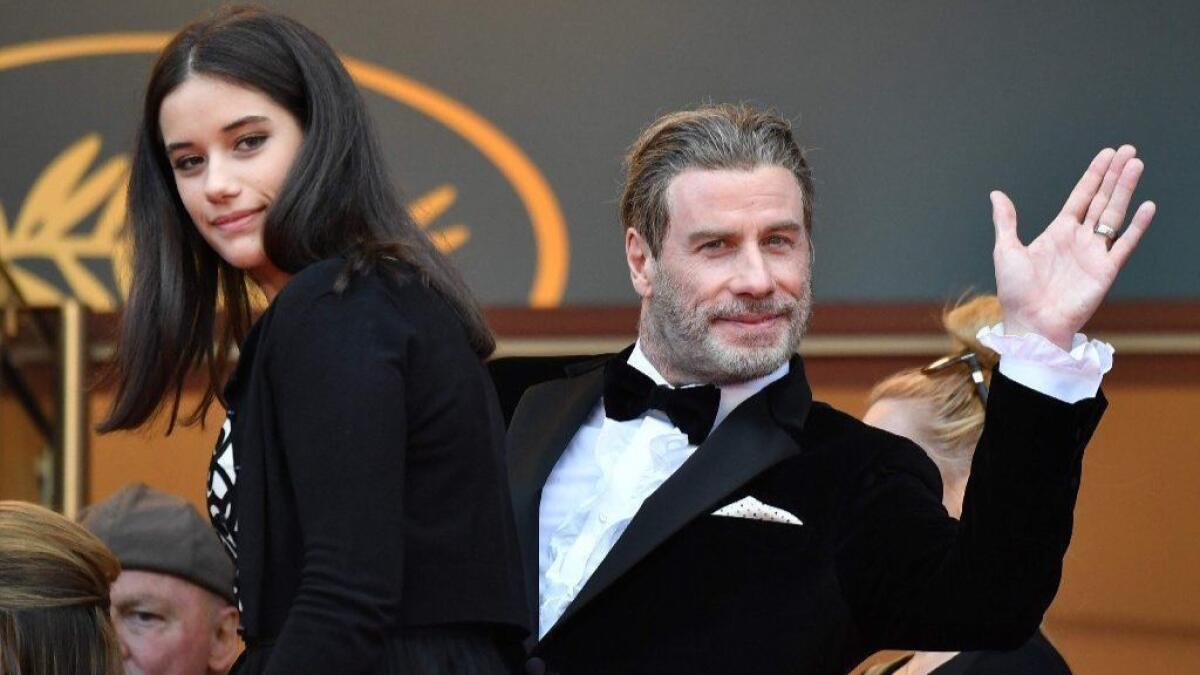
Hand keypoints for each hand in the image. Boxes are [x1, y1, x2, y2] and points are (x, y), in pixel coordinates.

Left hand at [991, 145, 1155, 349]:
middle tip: (1129, 151)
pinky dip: (1137, 226)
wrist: (1029, 324)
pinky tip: (1146, 206)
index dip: (1094, 175)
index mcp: (1057, 232)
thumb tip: (996, 194)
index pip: (1081, 197)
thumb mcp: (1006, 250)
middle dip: (1114, 175)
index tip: (1107, 154)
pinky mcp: (1105, 271)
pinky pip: (1125, 244)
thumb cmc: (1015, 293)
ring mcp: (1094, 254)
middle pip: (1102, 200)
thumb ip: (1007, 221)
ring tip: (1136, 165)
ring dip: (1125, 190)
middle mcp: (1079, 239)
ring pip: (1114, 214)